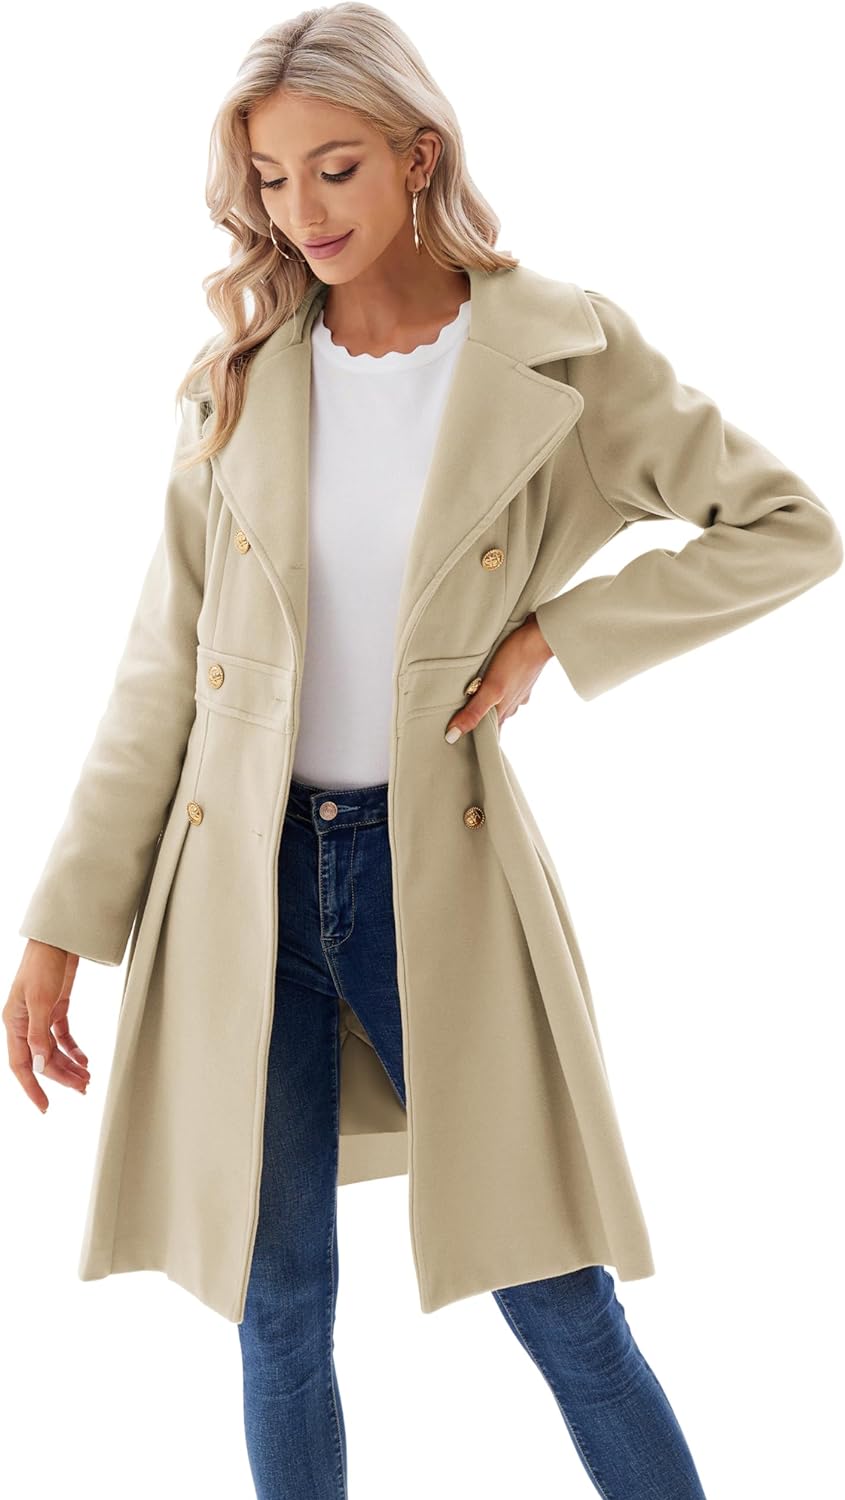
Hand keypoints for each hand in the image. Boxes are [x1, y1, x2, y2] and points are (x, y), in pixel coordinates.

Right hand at [4, 942, 89, 1113]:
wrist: (58, 939)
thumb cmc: (42, 963)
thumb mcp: (40, 1000)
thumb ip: (39, 1034)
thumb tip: (40, 1065)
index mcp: (14, 1023)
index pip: (21, 1064)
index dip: (32, 1088)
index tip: (45, 1106)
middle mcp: (25, 1022)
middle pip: (42, 1059)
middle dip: (61, 1076)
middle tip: (82, 1089)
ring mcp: (40, 1015)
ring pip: (53, 1050)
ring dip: (69, 1065)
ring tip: (86, 1078)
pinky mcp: (55, 1008)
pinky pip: (63, 1036)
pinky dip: (73, 1049)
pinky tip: (84, 1059)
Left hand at [444, 612, 553, 742]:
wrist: (540, 637)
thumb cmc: (515, 660)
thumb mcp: (491, 689)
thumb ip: (474, 712)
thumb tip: (453, 736)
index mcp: (504, 711)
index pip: (491, 735)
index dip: (479, 741)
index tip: (464, 746)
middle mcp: (513, 704)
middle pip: (495, 719)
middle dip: (481, 723)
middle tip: (463, 724)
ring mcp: (519, 690)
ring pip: (501, 703)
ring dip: (489, 704)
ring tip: (474, 701)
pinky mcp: (522, 675)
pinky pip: (508, 687)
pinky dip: (498, 688)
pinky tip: (493, 680)